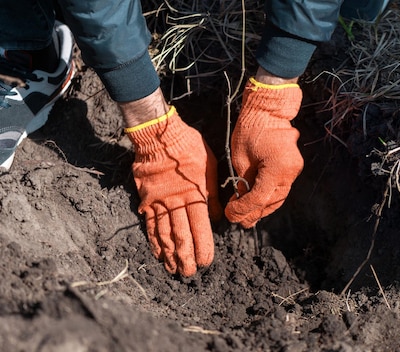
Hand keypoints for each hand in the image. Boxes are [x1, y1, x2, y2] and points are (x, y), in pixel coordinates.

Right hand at [126, 107, 221, 276]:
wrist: (158, 134)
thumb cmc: (189, 147)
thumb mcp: (210, 167)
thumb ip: (213, 195)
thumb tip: (216, 218)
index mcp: (195, 193)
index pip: (200, 226)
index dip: (202, 246)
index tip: (206, 262)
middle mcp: (176, 201)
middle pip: (180, 234)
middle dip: (186, 256)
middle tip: (190, 273)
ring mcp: (158, 201)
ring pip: (164, 233)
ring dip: (170, 254)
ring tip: (175, 269)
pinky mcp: (146, 200)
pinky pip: (150, 224)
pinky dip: (154, 241)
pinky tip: (158, 253)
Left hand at [224, 78, 302, 227]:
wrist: (269, 110)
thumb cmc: (251, 129)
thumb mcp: (240, 159)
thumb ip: (242, 183)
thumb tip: (240, 202)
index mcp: (276, 169)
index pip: (258, 199)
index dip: (243, 210)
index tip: (230, 215)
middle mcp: (289, 173)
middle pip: (271, 202)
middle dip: (253, 213)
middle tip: (237, 220)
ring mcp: (294, 170)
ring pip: (278, 198)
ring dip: (262, 208)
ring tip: (246, 215)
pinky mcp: (293, 168)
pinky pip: (281, 188)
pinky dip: (269, 197)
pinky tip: (257, 202)